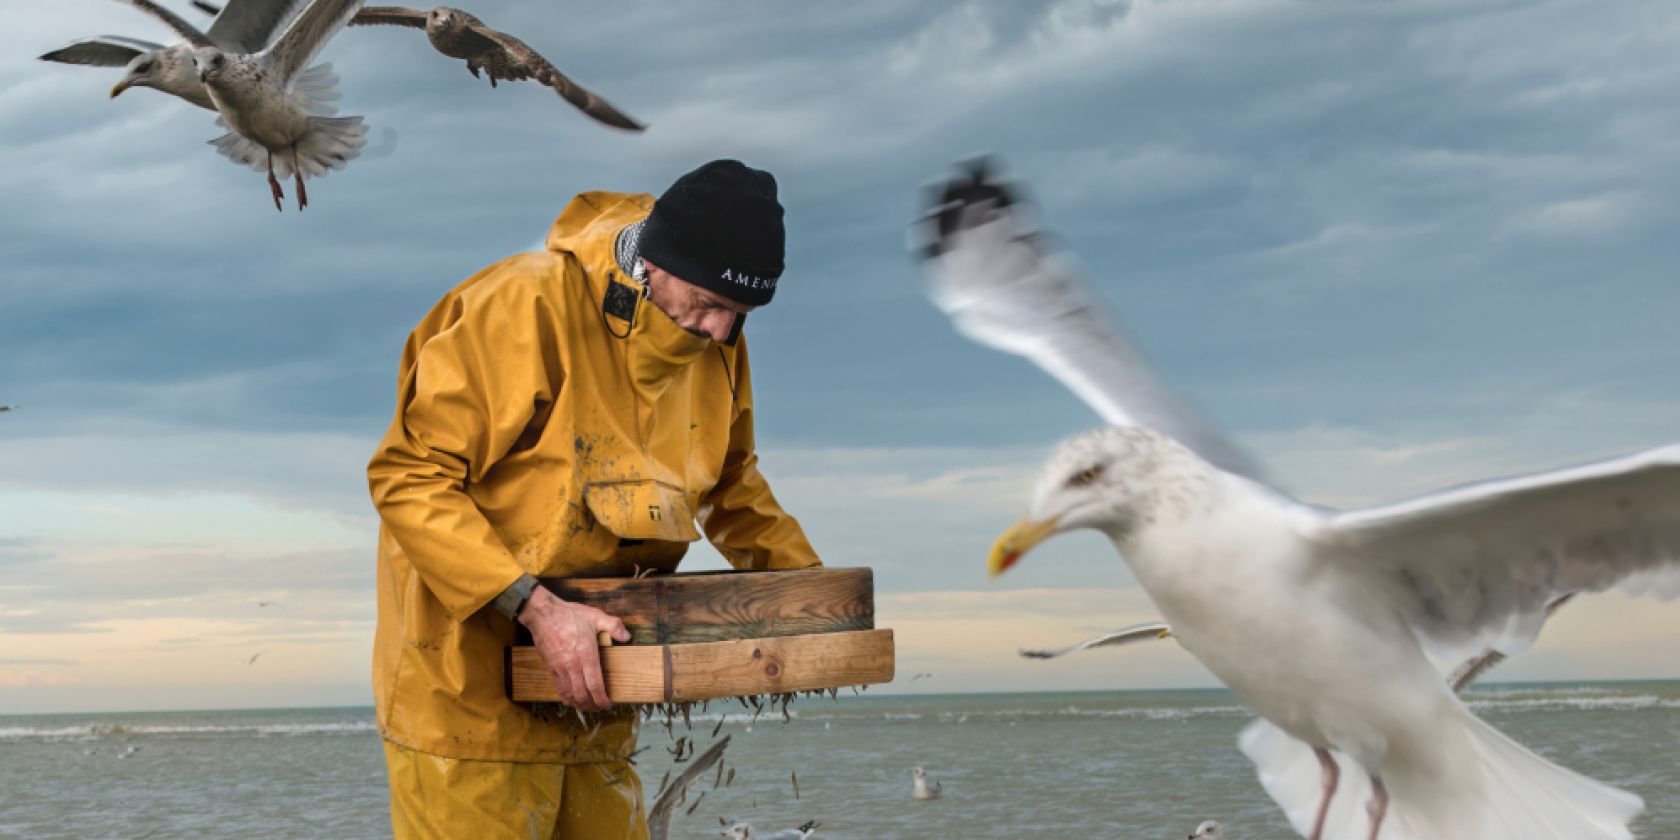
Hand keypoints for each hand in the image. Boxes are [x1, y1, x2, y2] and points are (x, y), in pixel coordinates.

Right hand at [517, 587, 629, 711]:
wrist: (543, 614)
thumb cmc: (569, 615)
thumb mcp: (596, 616)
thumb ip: (614, 626)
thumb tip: (627, 637)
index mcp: (586, 655)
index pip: (595, 685)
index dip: (602, 699)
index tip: (608, 704)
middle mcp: (573, 665)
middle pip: (583, 695)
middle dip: (592, 705)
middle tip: (600, 708)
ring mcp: (560, 668)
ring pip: (570, 694)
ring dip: (580, 704)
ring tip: (588, 707)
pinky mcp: (551, 668)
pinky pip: (559, 688)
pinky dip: (566, 698)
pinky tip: (572, 700)